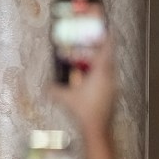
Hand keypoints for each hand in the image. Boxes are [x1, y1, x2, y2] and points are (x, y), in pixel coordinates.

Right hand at [49, 38, 119, 158]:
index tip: (109, 30)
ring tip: (92, 60)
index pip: (106, 52)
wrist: (98, 128)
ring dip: (102, 63)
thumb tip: (45, 87)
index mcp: (101, 74)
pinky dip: (102, 75)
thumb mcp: (65, 98)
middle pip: (109, 59)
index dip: (108, 40)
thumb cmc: (83, 111)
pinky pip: (108, 80)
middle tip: (96, 42)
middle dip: (103, 50)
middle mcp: (110, 79)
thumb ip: (53, 90)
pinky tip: (93, 78)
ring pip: (110, 70)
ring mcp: (113, 88)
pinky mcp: (113, 95)